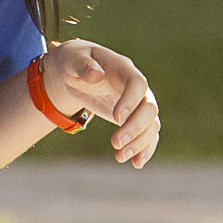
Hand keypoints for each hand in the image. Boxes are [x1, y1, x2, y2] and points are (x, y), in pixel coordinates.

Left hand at [40, 39, 160, 166]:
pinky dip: (144, 149)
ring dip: (139, 143)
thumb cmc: (72, 61)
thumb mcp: (72, 59)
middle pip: (149, 108)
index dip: (130, 101)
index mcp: (124, 69)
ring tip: (119, 158)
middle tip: (114, 144)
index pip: (137, 84)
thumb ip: (82, 65)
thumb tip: (96, 75)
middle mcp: (137, 87)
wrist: (74, 71)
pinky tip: (136, 163)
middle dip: (134, 128)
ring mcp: (137, 103)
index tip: (115, 119)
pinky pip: (147, 134)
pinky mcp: (134, 117)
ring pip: (150, 125)